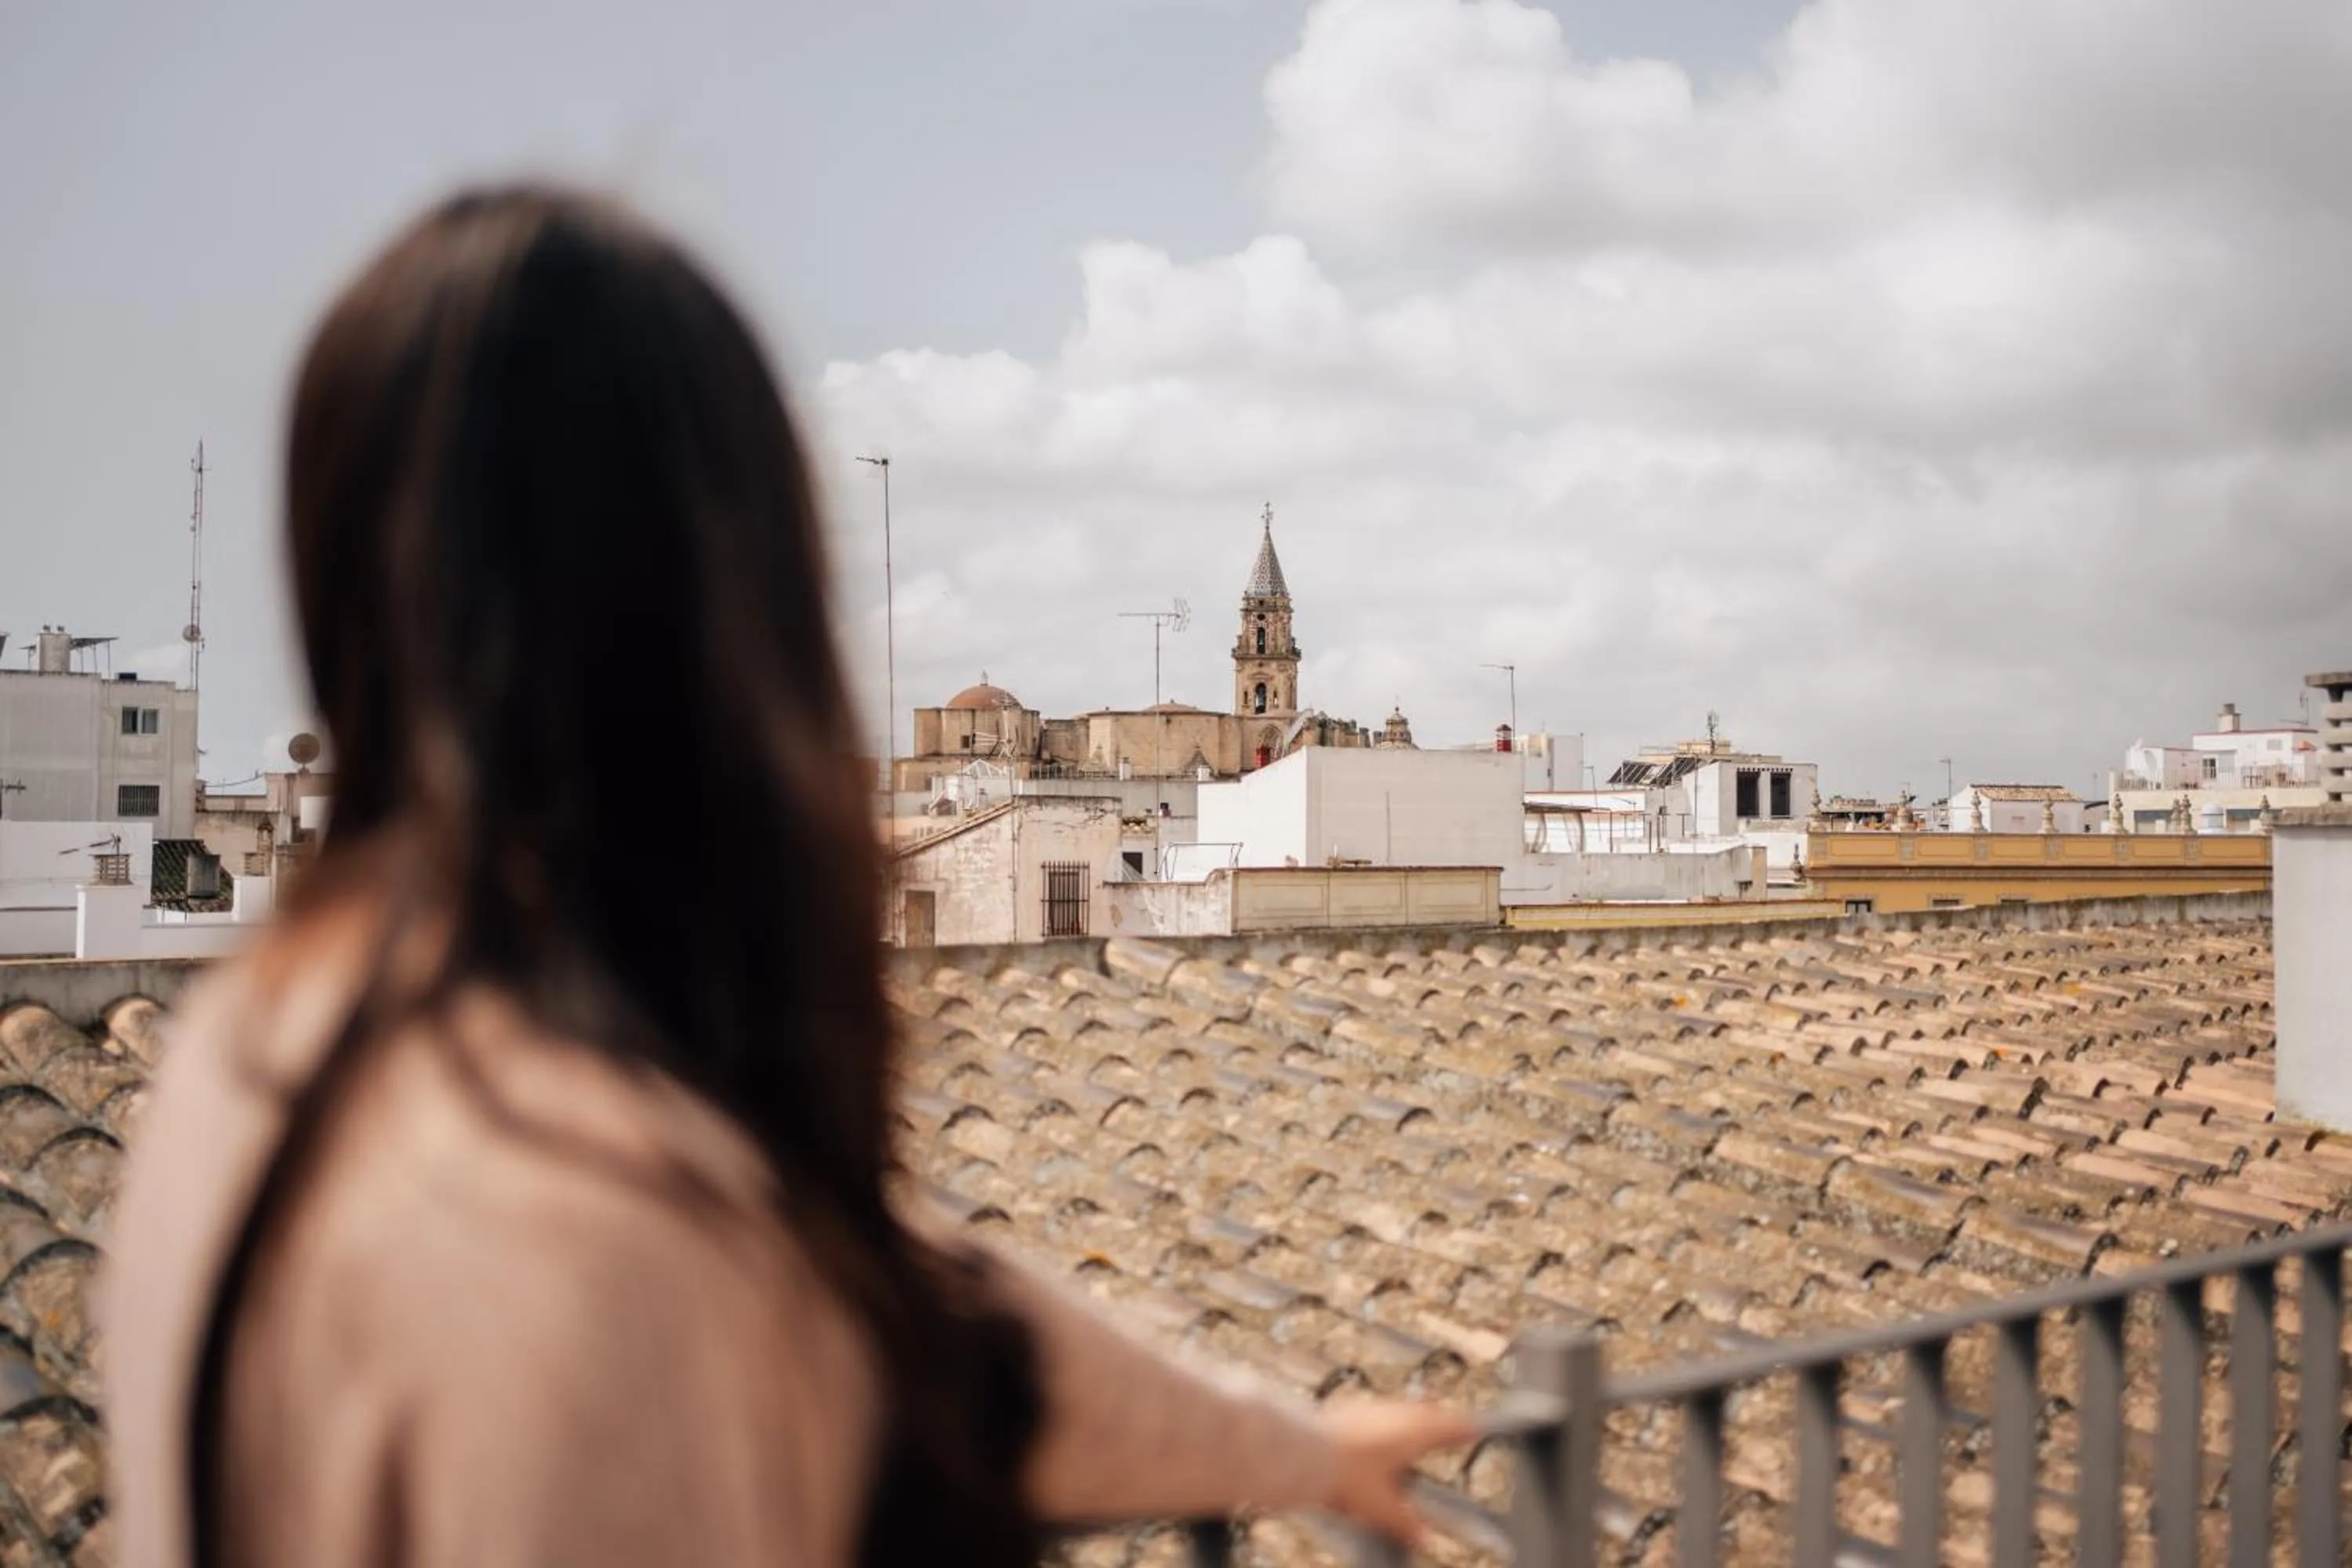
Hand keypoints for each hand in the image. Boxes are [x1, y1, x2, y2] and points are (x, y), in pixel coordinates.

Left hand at [1317, 1399, 1477, 1544]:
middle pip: (1427, 1413)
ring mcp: (1370, 1409)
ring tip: (1416, 1436)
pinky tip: (1377, 1441)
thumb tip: (1421, 1536)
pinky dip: (1386, 1425)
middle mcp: (1395, 1414)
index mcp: (1414, 1433)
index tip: (1477, 1427)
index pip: (1450, 1427)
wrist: (1302, 1451)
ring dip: (1412, 1421)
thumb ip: (1404, 1523)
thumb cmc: (1345, 1474)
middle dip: (1440, 1421)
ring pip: (1401, 1411)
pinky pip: (1377, 1414)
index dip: (1465, 1429)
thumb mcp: (1381, 1508)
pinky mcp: (1348, 1412)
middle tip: (1450, 1428)